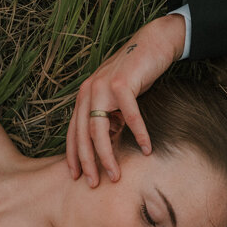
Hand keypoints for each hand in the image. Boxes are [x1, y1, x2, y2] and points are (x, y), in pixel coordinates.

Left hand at [66, 12, 185, 186]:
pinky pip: (129, 115)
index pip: (73, 132)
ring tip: (116, 175)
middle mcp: (89, 91)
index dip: (73, 155)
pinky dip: (139, 134)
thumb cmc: (137, 74)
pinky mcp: (122, 83)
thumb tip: (109, 147)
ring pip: (99, 129)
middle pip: (83, 134)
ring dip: (107, 155)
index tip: (76, 176)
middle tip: (93, 184)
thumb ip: (109, 118)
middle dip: (87, 162)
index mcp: (84, 96)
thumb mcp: (117, 99)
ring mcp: (103, 86)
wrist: (153, 42)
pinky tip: (147, 149)